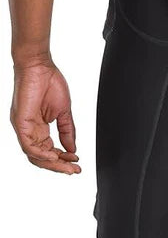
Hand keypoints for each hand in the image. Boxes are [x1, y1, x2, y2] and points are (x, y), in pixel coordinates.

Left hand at [10, 57, 80, 174]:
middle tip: (74, 171)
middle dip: (59, 166)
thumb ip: (67, 131)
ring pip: (34, 155)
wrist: (40, 66)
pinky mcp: (20, 122)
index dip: (63, 159)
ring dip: (52, 163)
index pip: (49, 151)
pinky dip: (40, 153)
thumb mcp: (64, 111)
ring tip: (67, 166)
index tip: (77, 162)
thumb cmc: (49, 83)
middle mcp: (29, 130)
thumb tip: (72, 148)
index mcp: (38, 128)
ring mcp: (23, 127)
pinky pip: (27, 145)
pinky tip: (54, 156)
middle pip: (41, 157)